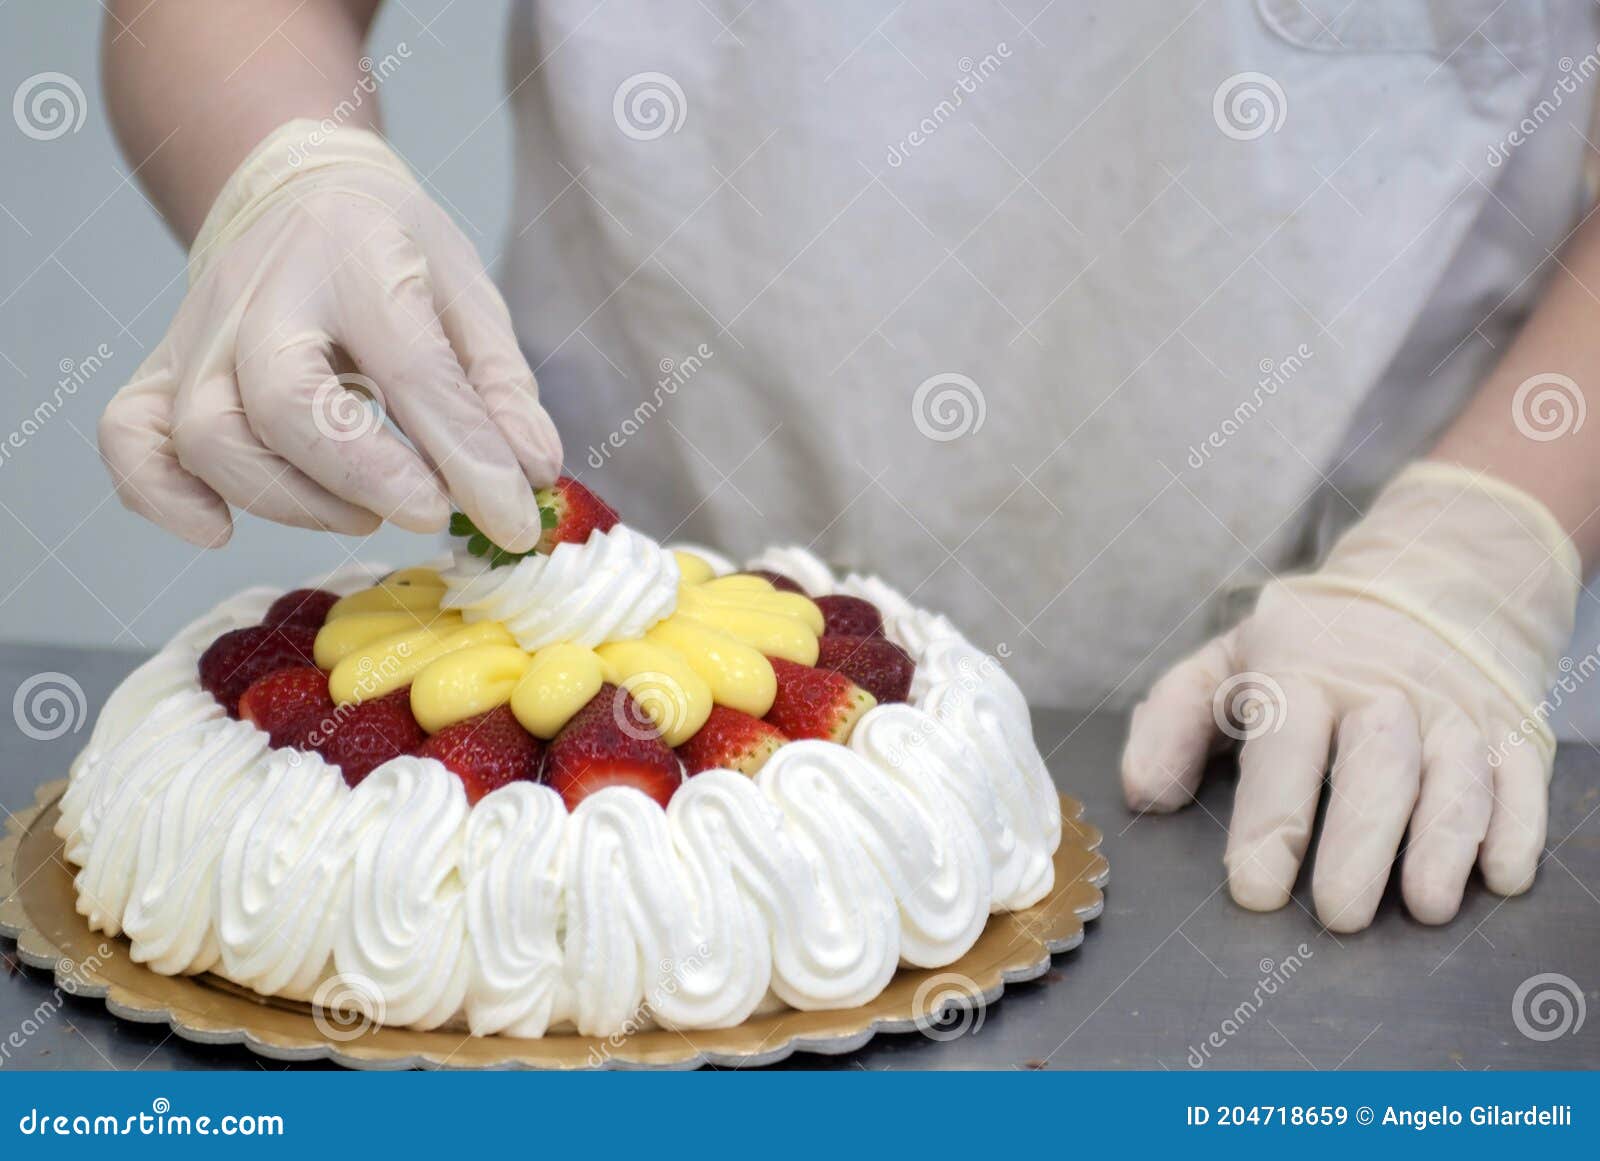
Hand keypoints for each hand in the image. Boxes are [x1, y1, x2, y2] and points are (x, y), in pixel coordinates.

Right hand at [99, 120, 561, 549]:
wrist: (296, 192)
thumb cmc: (394, 254)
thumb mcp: (469, 295)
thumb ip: (501, 388)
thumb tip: (529, 475)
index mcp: (358, 258)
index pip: (409, 368)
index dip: (464, 455)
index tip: (510, 518)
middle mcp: (263, 294)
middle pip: (283, 404)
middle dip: (363, 477)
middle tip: (428, 510)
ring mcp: (201, 335)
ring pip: (210, 436)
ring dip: (292, 499)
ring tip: (364, 512)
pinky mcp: (162, 373)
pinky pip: (131, 440)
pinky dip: (163, 497)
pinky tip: (220, 529)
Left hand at [1121, 464, 1579, 930]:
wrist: (1432, 577)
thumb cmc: (1311, 641)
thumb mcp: (1229, 657)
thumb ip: (1174, 720)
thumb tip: (1143, 795)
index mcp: (1302, 671)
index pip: (1285, 748)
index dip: (1271, 821)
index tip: (1255, 890)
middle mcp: (1382, 689)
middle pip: (1375, 767)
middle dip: (1357, 843)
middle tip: (1337, 917)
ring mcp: (1454, 707)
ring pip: (1455, 775)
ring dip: (1444, 841)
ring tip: (1426, 906)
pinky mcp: (1511, 725)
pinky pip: (1520, 777)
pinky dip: (1515, 826)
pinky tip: (1499, 875)